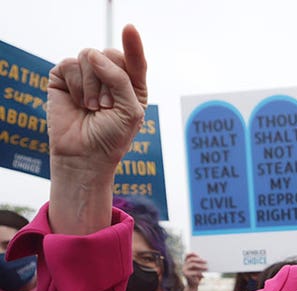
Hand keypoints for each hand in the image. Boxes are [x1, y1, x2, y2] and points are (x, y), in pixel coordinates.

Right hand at [47, 24, 146, 170]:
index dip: (133, 44)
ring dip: (92, 86)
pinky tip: (78, 103)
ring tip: (92, 108)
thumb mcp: (130, 110)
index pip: (134, 59)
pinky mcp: (63, 77)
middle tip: (106, 105)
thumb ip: (120, 79)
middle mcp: (108, 76)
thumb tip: (92, 54)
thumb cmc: (112, 136)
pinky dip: (77, 85)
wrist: (85, 156)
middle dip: (110, 78)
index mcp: (131, 84)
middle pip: (109, 53)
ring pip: (88, 57)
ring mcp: (85, 75)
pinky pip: (70, 64)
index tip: (129, 28)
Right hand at [182, 252, 207, 288]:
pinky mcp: (186, 274)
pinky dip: (200, 273)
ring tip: (207, 267)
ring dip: (201, 265)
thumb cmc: (198, 276)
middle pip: (191, 259)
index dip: (192, 254)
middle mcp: (184, 265)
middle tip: (206, 261)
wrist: (193, 285)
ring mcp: (184, 269)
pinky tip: (204, 275)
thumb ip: (200, 264)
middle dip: (199, 259)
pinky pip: (194, 272)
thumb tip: (206, 260)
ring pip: (192, 264)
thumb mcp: (199, 270)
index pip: (187, 256)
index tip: (199, 254)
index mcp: (186, 263)